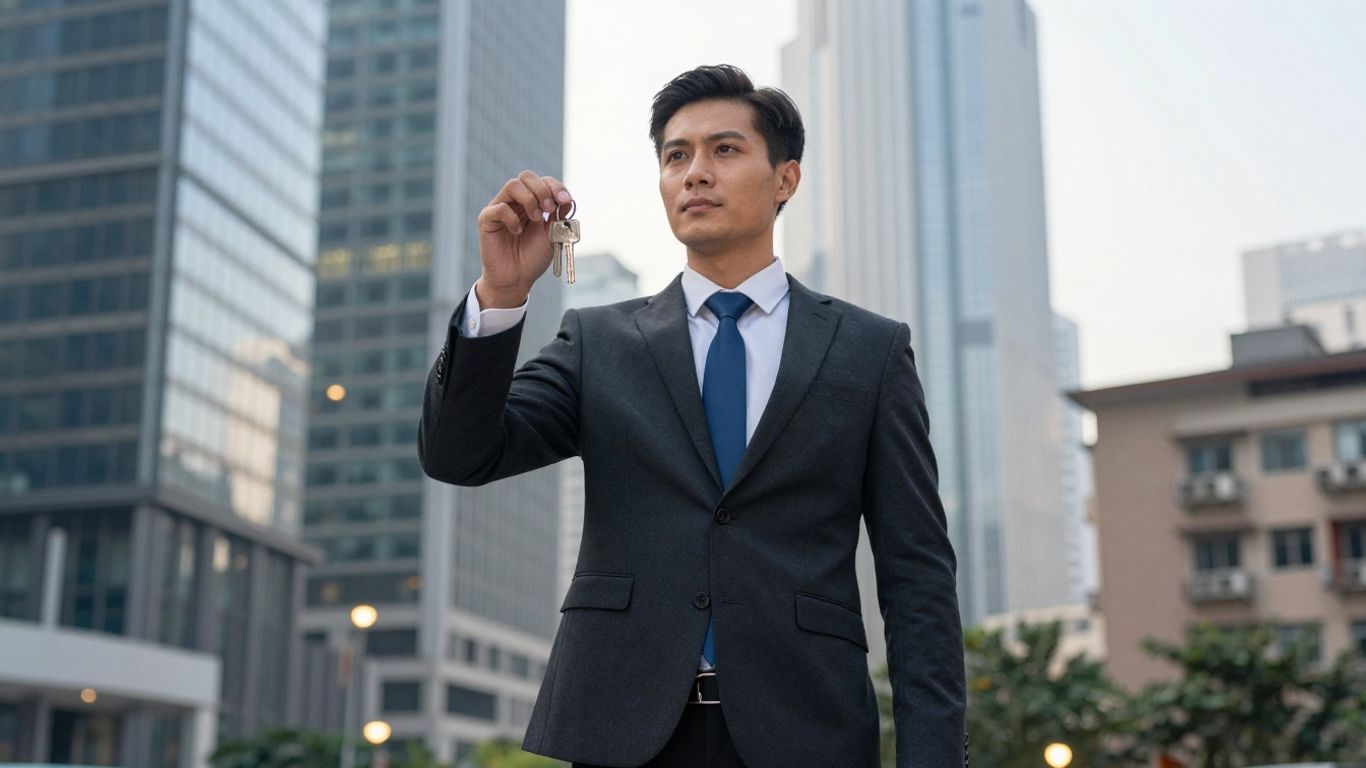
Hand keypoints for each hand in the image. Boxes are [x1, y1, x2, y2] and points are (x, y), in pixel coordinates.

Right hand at [476, 171, 572, 307]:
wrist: (517, 279)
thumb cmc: (533, 257)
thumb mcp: (552, 235)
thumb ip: (559, 217)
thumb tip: (567, 200)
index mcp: (533, 202)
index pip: (543, 181)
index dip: (556, 187)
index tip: (565, 200)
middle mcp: (516, 201)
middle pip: (527, 176)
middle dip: (542, 190)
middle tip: (548, 209)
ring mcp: (500, 207)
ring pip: (513, 185)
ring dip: (529, 199)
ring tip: (535, 219)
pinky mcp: (487, 219)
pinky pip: (499, 208)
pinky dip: (512, 218)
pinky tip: (517, 232)